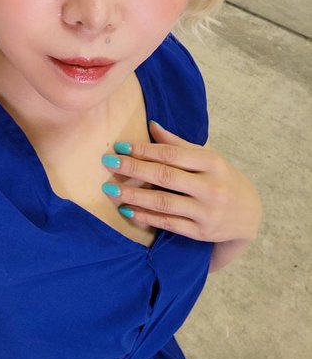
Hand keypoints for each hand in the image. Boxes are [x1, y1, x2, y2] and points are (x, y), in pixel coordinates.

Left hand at [101, 121, 261, 245]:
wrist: (249, 215)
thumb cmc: (221, 178)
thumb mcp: (207, 158)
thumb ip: (178, 143)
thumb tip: (151, 126)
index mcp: (212, 163)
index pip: (172, 154)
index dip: (144, 149)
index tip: (120, 146)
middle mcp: (211, 187)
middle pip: (165, 176)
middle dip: (134, 169)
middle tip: (108, 163)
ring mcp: (206, 212)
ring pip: (164, 202)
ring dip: (134, 195)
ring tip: (111, 190)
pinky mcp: (200, 233)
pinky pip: (168, 224)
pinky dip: (145, 217)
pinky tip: (127, 210)